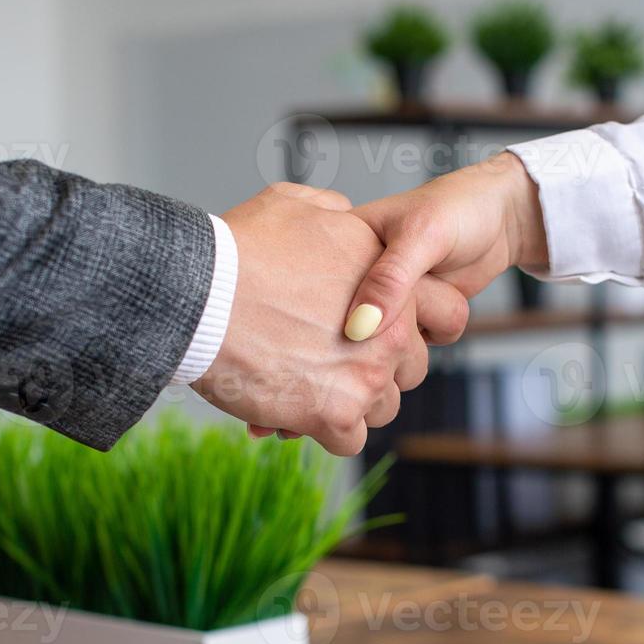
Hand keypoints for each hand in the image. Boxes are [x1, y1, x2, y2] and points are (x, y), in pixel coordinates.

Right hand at [195, 183, 466, 455]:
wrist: (197, 296)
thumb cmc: (235, 251)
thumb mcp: (291, 203)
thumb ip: (331, 210)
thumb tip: (342, 213)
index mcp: (389, 277)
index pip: (446, 311)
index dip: (414, 324)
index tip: (381, 331)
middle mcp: (391, 328)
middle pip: (412, 368)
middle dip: (378, 368)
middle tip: (334, 362)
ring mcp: (367, 374)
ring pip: (382, 407)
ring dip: (351, 403)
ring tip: (309, 386)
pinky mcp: (336, 414)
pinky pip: (350, 440)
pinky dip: (325, 432)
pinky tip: (298, 413)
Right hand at [343, 151, 549, 341]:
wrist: (501, 220)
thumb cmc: (460, 208)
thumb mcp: (422, 235)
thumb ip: (391, 279)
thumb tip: (359, 326)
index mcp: (344, 242)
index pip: (321, 287)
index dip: (330, 308)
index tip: (361, 314)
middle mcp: (358, 275)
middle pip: (348, 322)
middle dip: (381, 325)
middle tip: (412, 299)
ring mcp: (384, 299)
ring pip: (380, 340)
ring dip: (408, 333)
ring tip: (430, 292)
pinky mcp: (408, 318)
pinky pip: (406, 346)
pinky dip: (426, 336)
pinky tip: (437, 314)